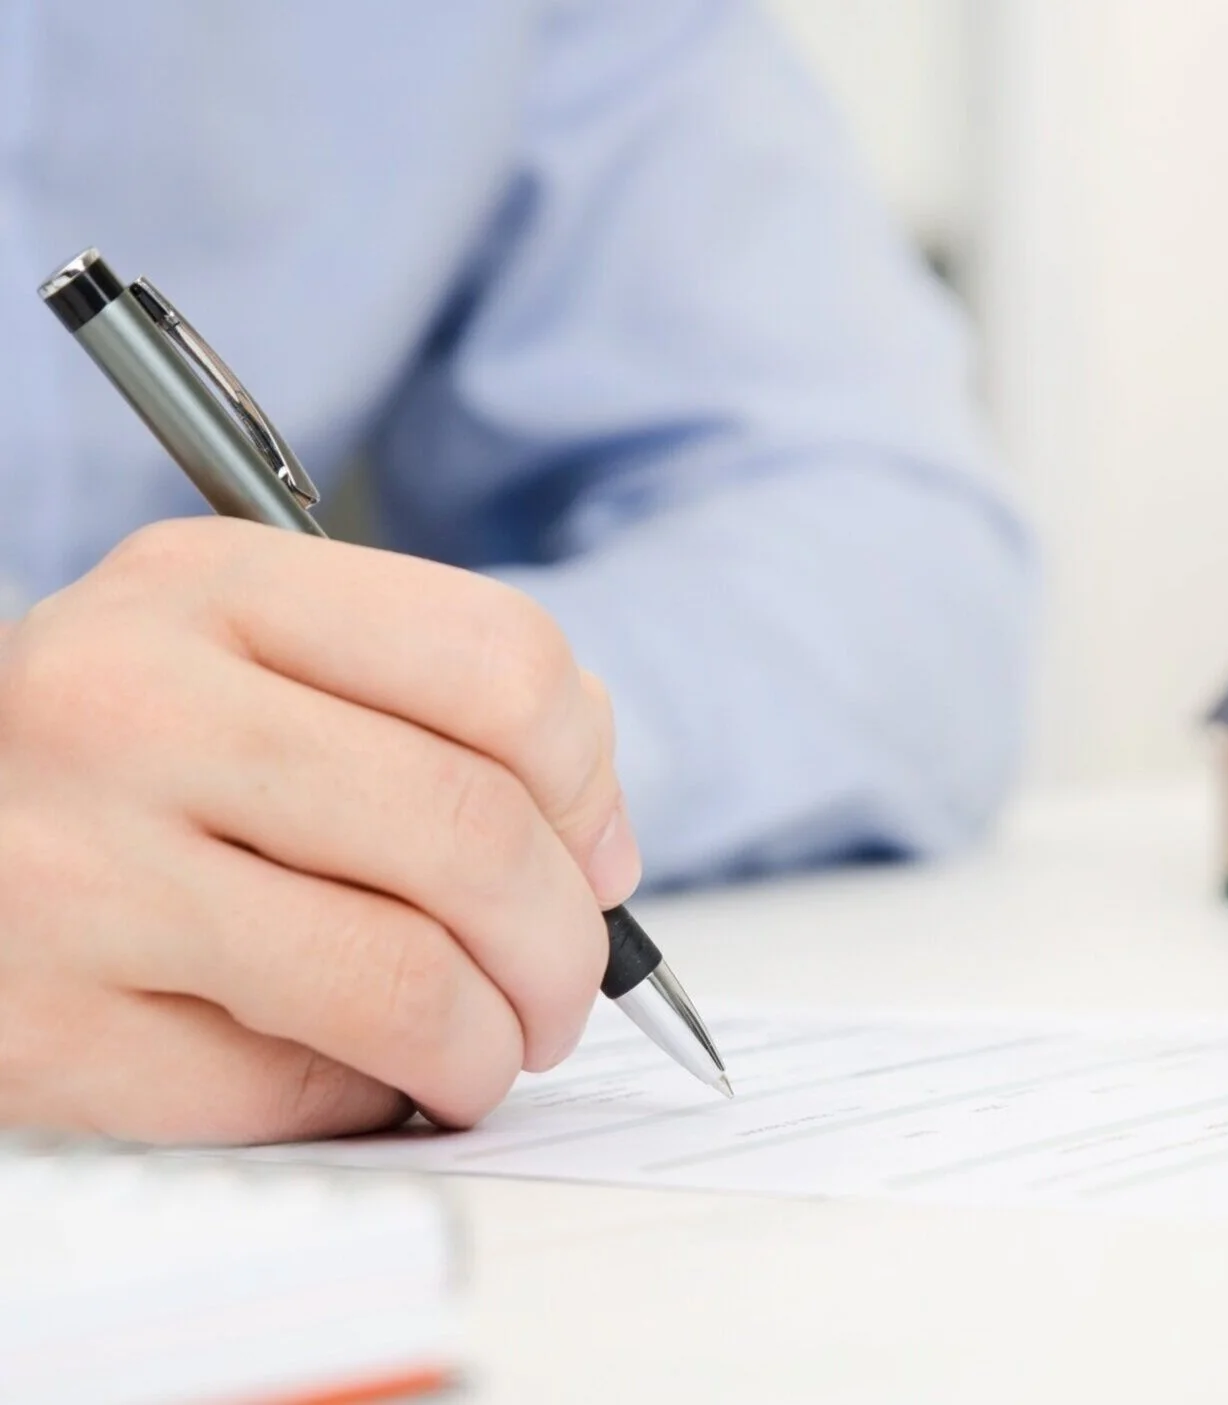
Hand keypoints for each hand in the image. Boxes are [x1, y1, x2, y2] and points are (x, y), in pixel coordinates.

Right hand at [0, 518, 638, 1143]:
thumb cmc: (119, 755)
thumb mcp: (248, 655)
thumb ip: (437, 705)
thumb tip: (599, 844)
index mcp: (210, 586)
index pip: (502, 662)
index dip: (587, 780)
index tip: (592, 851)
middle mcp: (130, 707)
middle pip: (471, 831)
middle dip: (566, 943)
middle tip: (566, 986)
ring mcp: (74, 873)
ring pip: (404, 979)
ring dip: (491, 1041)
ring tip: (486, 1047)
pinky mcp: (47, 1033)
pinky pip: (295, 1092)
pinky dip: (370, 1099)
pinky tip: (357, 1075)